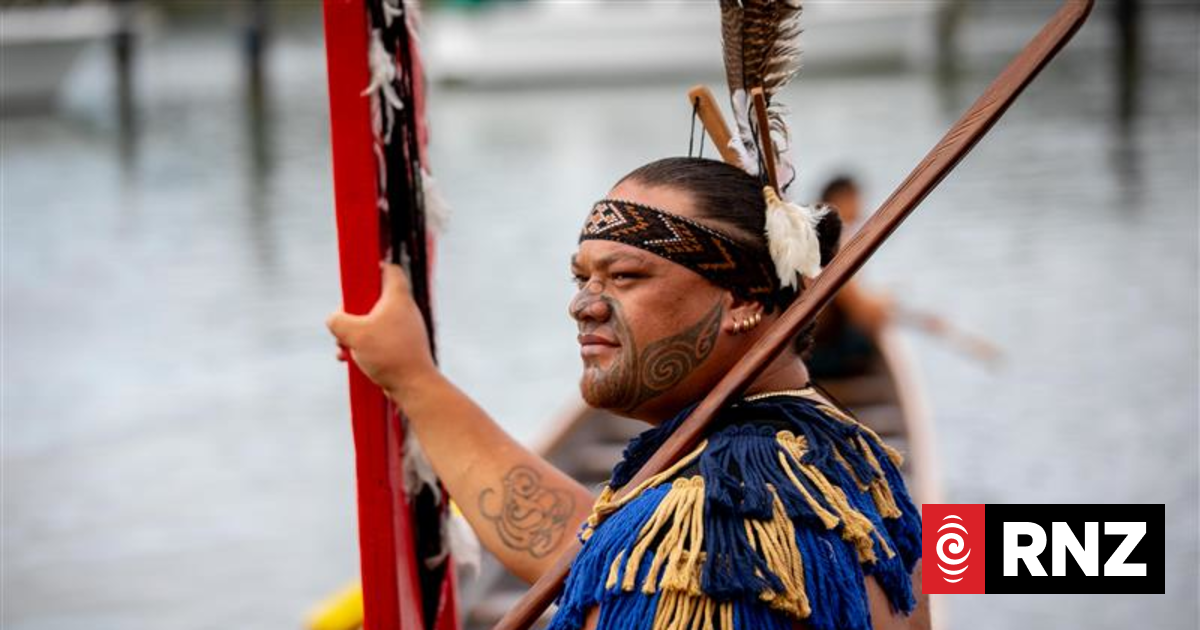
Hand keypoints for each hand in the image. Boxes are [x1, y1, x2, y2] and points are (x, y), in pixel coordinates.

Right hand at [326, 264, 436, 399]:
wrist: (414, 385)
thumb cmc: (389, 355)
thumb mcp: (353, 333)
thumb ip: (337, 321)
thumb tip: (334, 319)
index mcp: (397, 298)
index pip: (390, 270)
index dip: (374, 267)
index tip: (358, 274)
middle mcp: (404, 311)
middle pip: (373, 299)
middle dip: (352, 312)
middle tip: (342, 324)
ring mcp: (404, 329)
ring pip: (373, 323)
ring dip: (354, 333)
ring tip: (343, 347)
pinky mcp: (402, 347)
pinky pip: (378, 341)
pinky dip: (363, 347)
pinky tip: (350, 360)